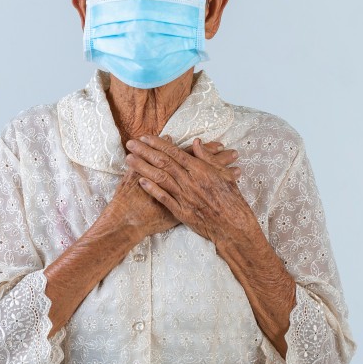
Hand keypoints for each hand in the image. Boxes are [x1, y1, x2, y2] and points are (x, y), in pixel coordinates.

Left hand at [124, 135, 256, 248]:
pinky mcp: (181, 211)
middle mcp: (190, 181)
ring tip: (129, 159)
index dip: (159, 144)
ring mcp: (184, 196)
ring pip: (160, 178)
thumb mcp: (224, 174)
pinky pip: (163, 198)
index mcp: (201, 170)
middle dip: (145, 151)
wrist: (233, 226)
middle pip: (163, 162)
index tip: (146, 137)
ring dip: (143, 167)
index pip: (175, 152)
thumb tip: (196, 143)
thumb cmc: (231, 199)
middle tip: (131, 143)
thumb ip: (208, 158)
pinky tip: (139, 181)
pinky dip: (151, 189)